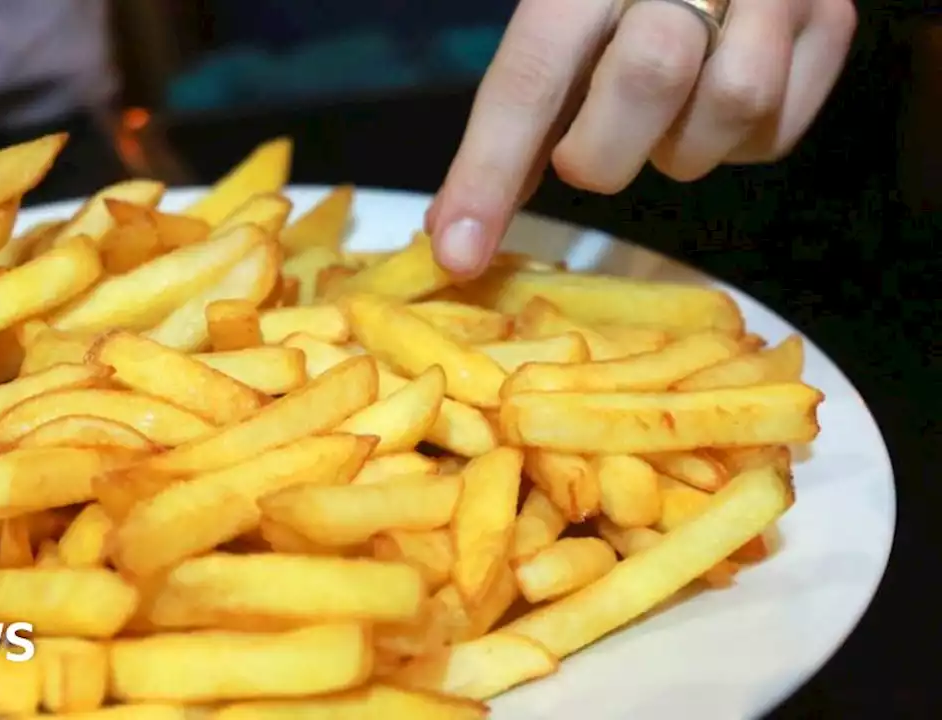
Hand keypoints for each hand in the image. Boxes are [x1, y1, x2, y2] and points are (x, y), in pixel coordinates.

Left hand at [426, 0, 856, 276]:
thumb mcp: (562, 24)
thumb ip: (519, 115)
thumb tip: (458, 234)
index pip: (532, 68)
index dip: (490, 170)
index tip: (458, 253)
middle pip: (649, 75)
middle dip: (605, 146)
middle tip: (590, 149)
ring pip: (732, 101)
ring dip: (680, 145)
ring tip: (664, 116)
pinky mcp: (833, 17)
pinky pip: (776, 130)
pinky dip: (735, 144)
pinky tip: (711, 107)